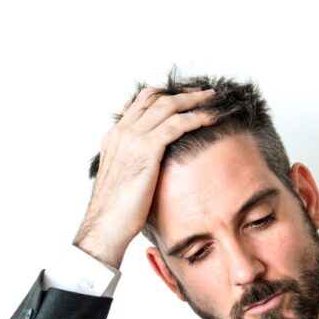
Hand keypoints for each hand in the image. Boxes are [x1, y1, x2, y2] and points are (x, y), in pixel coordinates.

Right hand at [74, 86, 218, 267]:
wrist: (105, 225)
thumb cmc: (116, 213)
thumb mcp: (125, 181)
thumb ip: (136, 166)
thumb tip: (153, 170)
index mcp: (114, 137)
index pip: (138, 104)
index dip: (162, 96)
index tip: (182, 97)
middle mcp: (121, 132)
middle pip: (154, 98)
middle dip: (181, 93)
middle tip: (203, 93)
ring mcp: (132, 138)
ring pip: (167, 106)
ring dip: (193, 100)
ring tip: (213, 99)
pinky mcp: (146, 149)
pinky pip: (177, 124)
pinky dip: (197, 117)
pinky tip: (212, 118)